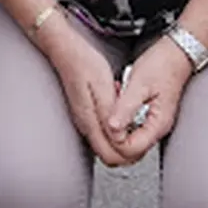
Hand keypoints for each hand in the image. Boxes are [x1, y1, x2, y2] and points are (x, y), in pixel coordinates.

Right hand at [41, 20, 130, 166]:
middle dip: (130, 150)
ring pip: (108, 146)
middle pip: (110, 156)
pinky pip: (104, 133)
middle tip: (141, 130)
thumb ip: (111, 115)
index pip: (112, 157)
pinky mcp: (86, 114)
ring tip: (133, 120)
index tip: (142, 137)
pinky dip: (117, 129)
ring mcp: (84, 121)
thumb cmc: (84, 64)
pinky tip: (122, 113)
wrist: (66, 50)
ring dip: (124, 139)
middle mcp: (85, 126)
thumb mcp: (103, 87)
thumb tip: (119, 139)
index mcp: (90, 122)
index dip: (131, 154)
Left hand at [107, 36, 193, 162]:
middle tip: (106, 115)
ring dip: (116, 126)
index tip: (106, 121)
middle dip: (113, 136)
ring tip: (112, 105)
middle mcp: (157, 128)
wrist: (175, 53)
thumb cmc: (162, 65)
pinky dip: (120, 117)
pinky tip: (116, 102)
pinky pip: (130, 126)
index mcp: (157, 125)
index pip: (131, 150)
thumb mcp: (139, 84)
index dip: (114, 139)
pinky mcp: (149, 115)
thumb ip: (125, 107)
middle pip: (130, 151)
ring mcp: (153, 122)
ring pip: (128, 139)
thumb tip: (112, 127)